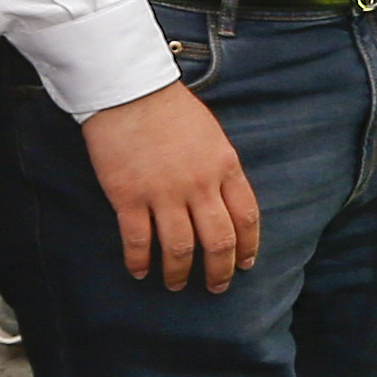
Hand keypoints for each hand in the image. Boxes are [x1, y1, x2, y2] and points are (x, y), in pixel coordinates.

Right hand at [85, 81, 260, 291]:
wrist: (129, 90)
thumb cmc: (171, 109)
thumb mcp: (212, 136)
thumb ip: (220, 169)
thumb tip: (224, 201)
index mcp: (225, 167)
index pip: (246, 217)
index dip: (248, 246)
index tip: (245, 264)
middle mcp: (199, 185)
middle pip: (219, 240)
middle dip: (220, 270)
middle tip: (216, 286)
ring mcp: (164, 193)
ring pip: (180, 248)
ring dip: (179, 272)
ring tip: (175, 284)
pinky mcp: (129, 197)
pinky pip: (138, 240)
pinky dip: (140, 261)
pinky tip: (140, 271)